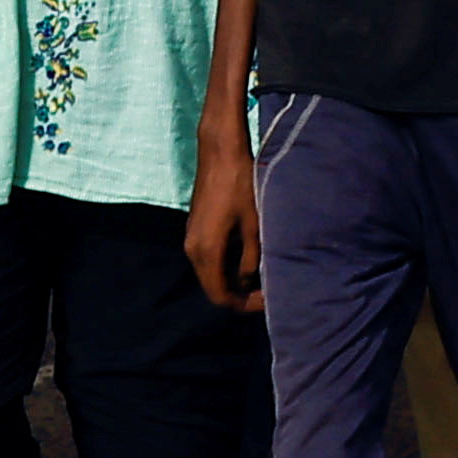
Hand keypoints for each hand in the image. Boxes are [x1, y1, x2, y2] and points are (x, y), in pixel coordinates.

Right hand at [180, 132, 258, 318]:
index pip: (220, 296)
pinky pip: (208, 259)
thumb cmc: (240, 184)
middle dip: (239, 296)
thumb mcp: (254, 223)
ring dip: (232, 282)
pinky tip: (247, 261)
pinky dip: (226, 267)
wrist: (219, 152)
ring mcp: (191, 238)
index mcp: (206, 251)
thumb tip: (249, 281)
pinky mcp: (195, 229)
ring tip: (261, 279)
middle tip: (266, 294)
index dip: (243, 305)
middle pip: (213, 288)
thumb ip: (251, 257)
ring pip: (210, 274)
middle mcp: (193, 250)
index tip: (267, 302)